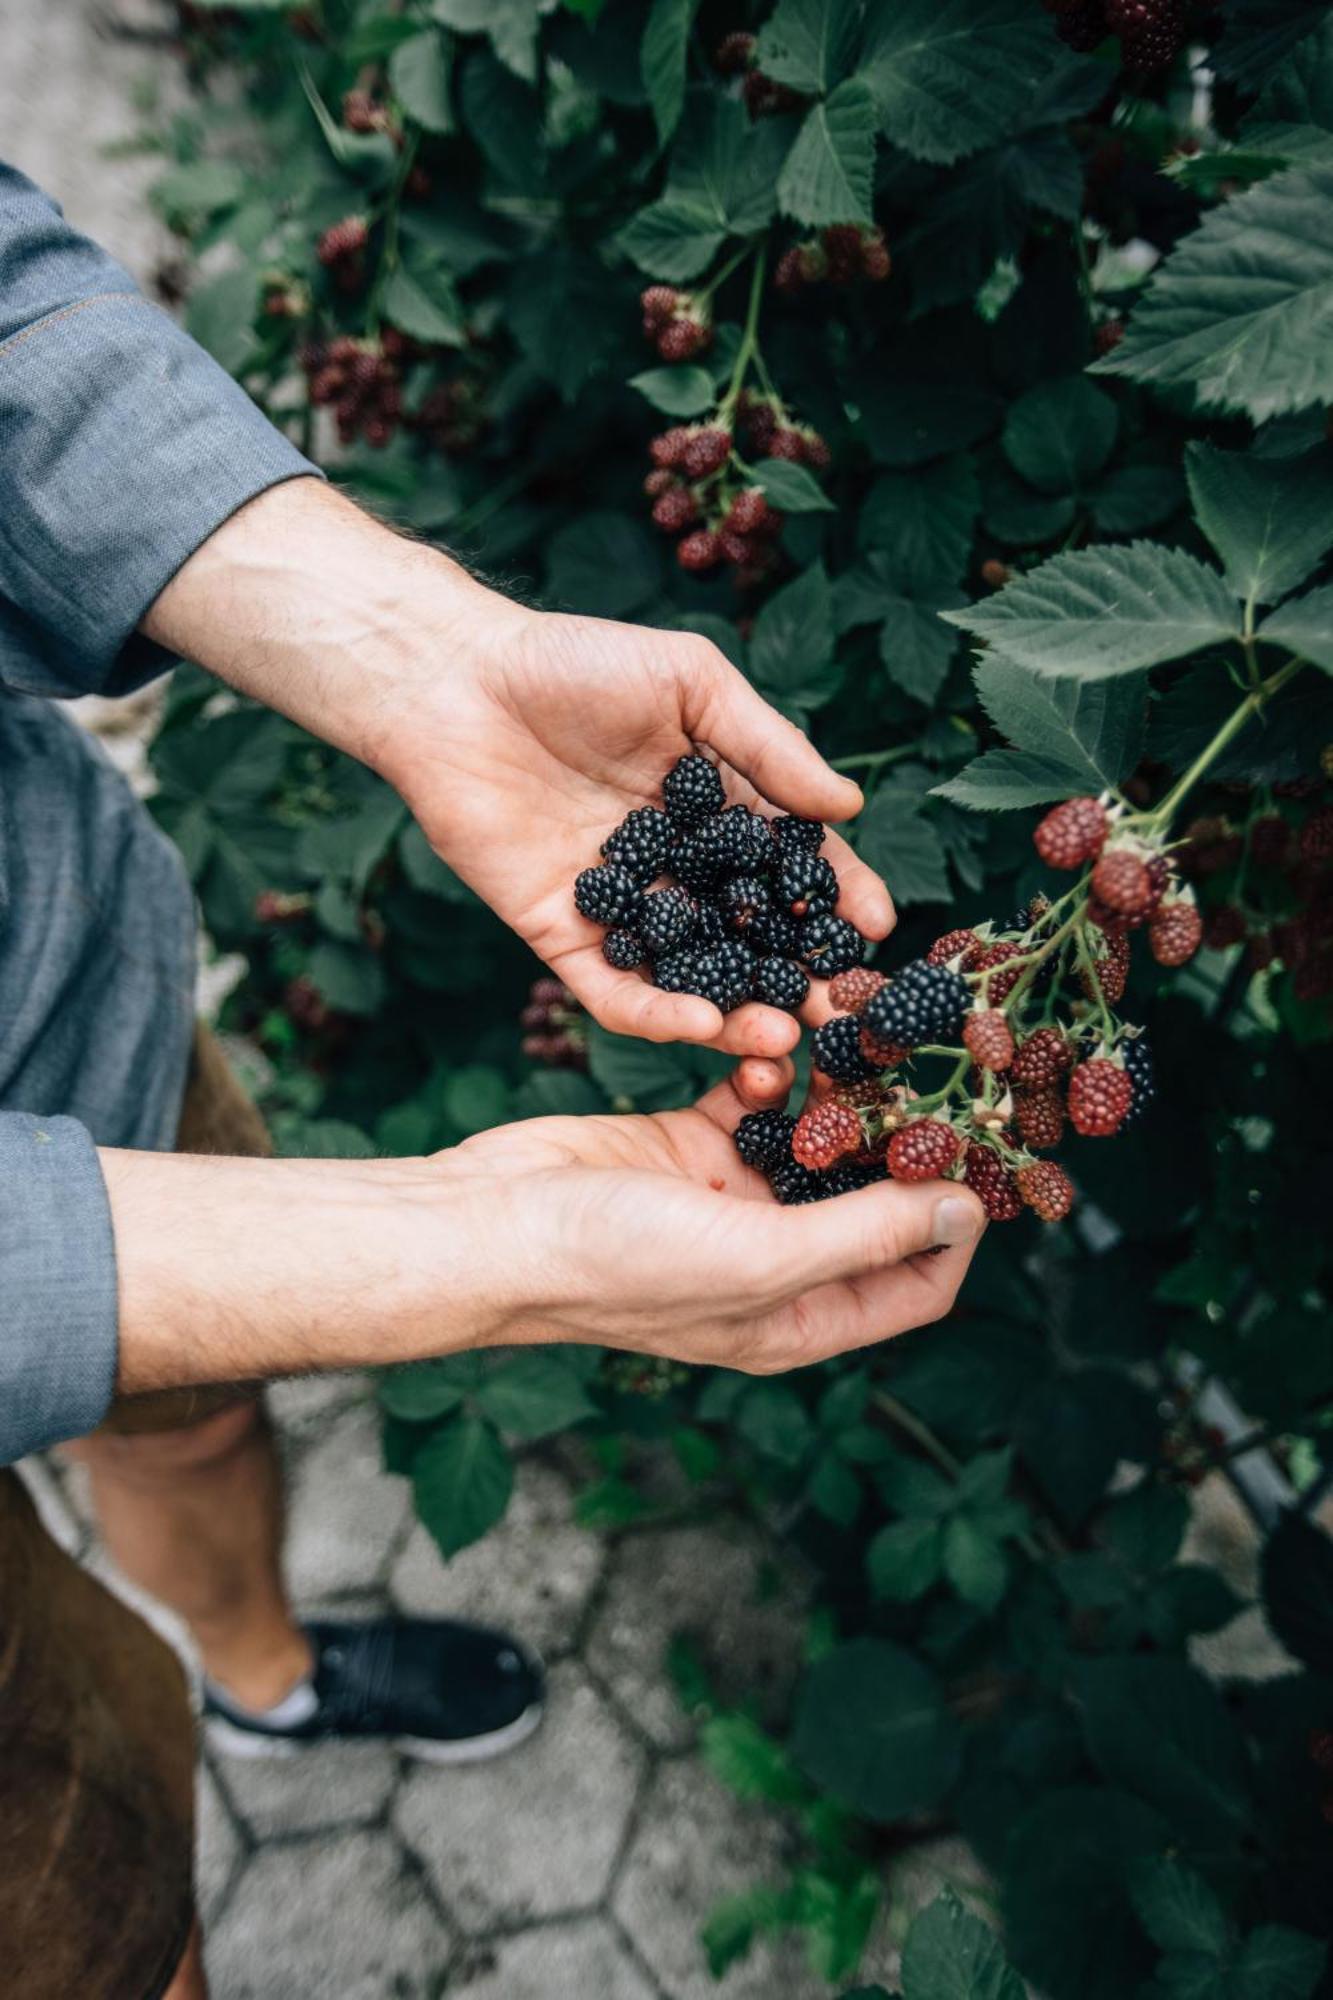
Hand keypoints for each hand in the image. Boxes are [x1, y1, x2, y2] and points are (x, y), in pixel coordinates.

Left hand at [143, 480, 893, 1056]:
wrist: (455, 684)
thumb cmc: (573, 664)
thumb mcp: (691, 685)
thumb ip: (767, 749)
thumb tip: (850, 807)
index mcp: (713, 807)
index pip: (790, 864)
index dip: (836, 898)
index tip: (879, 931)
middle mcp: (673, 866)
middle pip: (749, 934)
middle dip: (798, 974)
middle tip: (842, 1008)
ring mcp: (620, 907)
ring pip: (689, 974)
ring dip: (737, 1011)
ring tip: (784, 1031)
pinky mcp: (562, 935)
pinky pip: (614, 989)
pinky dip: (657, 1012)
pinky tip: (699, 1024)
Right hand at [445, 1057, 983, 1372]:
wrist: (489, 1222)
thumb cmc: (614, 1263)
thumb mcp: (757, 1258)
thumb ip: (865, 1233)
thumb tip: (967, 1211)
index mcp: (798, 1318)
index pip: (919, 1283)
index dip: (959, 1227)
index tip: (984, 1154)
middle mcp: (775, 1262)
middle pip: (874, 1200)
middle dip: (905, 1141)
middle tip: (940, 1071)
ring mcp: (732, 1199)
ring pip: (818, 1138)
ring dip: (841, 1092)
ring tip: (865, 1036)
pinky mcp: (690, 1141)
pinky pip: (756, 1099)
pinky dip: (770, 1070)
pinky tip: (772, 1044)